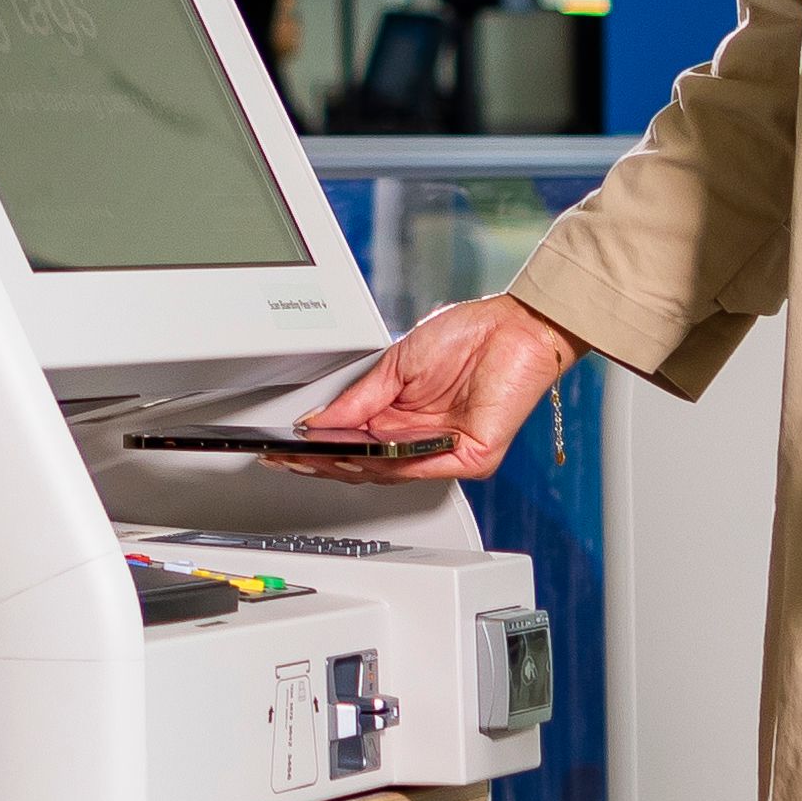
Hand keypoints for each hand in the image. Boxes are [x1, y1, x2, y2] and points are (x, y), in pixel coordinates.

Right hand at [311, 290, 576, 479]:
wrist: (515, 327)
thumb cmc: (469, 335)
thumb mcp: (397, 364)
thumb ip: (357, 399)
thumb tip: (318, 421)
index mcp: (401, 417)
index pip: (352, 445)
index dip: (318, 449)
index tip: (286, 448)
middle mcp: (420, 438)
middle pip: (364, 465)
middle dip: (324, 462)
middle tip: (292, 458)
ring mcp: (444, 450)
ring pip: (387, 473)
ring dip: (349, 465)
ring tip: (318, 456)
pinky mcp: (469, 457)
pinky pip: (419, 469)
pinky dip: (386, 465)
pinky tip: (360, 455)